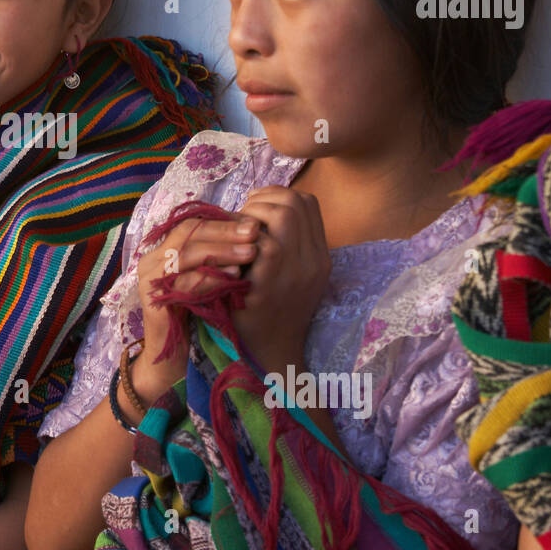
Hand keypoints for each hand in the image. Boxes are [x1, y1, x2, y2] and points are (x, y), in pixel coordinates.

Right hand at [134, 212, 260, 395]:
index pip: (194, 224)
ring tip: (250, 253)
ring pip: (185, 254)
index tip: (256, 223)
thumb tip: (252, 229)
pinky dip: (210, 278)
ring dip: (220, 252)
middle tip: (256, 231)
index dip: (224, 221)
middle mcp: (152, 261)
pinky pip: (183, 284)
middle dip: (224, 231)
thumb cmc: (198, 316)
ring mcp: (149, 281)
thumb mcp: (211, 280)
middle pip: (188, 233)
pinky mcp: (154, 303)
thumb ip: (220, 257)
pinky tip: (234, 277)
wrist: (175, 361)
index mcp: (164, 250)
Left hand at [230, 185, 330, 373]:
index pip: (309, 202)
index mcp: (320, 256)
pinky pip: (262, 241)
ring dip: (253, 213)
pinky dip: (242, 237)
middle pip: (297, 201)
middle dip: (264, 198)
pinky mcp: (273, 281)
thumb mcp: (288, 276)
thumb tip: (255, 209)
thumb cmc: (268, 311)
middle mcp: (316, 260)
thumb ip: (283, 244)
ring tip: (237, 229)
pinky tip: (230, 247)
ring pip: (284, 213)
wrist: (269, 354)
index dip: (279, 195)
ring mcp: (299, 270)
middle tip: (242, 214)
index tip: (255, 208)